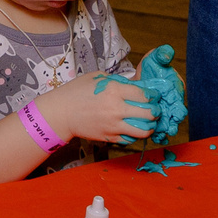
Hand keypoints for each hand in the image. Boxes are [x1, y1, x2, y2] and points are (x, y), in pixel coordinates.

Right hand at [40, 72, 156, 145]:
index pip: (145, 95)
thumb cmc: (77, 92)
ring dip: (150, 126)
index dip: (153, 95)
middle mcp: (116, 109)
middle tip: (154, 109)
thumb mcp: (97, 77)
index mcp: (114, 90)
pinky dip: (135, 135)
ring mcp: (113, 125)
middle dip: (156, 111)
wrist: (61, 112)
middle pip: (149, 113)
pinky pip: (131, 139)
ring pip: (144, 130)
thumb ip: (118, 81)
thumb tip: (136, 85)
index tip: (153, 95)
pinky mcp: (109, 137)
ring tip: (148, 121)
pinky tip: (133, 128)